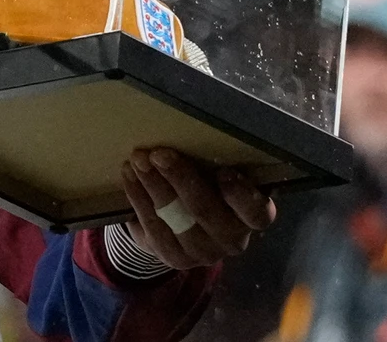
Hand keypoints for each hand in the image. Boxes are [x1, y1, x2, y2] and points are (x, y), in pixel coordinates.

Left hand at [120, 147, 276, 269]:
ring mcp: (204, 253)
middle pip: (206, 211)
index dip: (241, 194)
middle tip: (158, 154)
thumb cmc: (207, 187)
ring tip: (137, 161)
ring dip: (153, 186)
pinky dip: (138, 199)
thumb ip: (215, 162)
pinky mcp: (175, 258)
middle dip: (180, 179)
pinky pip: (153, 228)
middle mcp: (233, 240)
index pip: (257, 212)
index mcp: (253, 217)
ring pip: (175, 221)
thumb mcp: (217, 175)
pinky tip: (129, 178)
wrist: (181, 224)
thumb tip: (194, 128)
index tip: (223, 171)